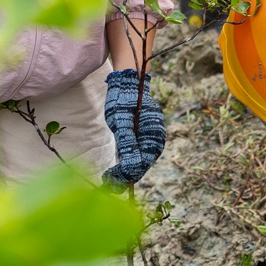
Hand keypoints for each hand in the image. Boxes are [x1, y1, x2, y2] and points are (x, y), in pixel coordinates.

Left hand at [102, 69, 165, 185]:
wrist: (128, 82)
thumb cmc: (123, 98)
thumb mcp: (121, 119)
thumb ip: (126, 140)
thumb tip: (128, 164)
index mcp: (152, 132)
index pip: (143, 160)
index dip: (127, 173)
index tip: (110, 180)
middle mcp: (156, 135)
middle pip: (145, 162)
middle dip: (128, 175)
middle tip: (109, 184)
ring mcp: (152, 135)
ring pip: (143, 159)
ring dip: (129, 171)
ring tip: (112, 179)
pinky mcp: (145, 134)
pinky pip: (141, 152)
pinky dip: (131, 162)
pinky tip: (120, 168)